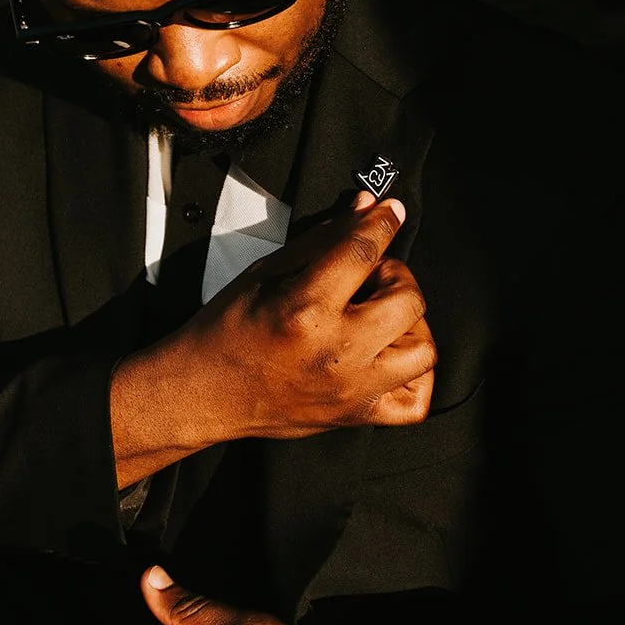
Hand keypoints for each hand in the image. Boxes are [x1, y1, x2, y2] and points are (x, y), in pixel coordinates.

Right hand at [111, 193, 436, 482]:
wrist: (202, 392)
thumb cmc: (227, 331)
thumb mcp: (267, 271)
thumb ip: (324, 239)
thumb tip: (366, 208)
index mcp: (304, 308)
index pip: (364, 251)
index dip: (384, 223)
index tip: (390, 212)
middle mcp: (333, 351)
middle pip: (408, 300)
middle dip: (396, 276)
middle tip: (371, 276)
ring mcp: (349, 389)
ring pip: (422, 350)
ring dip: (410, 325)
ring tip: (380, 317)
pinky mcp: (354, 416)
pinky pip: (415, 401)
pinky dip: (413, 375)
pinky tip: (388, 356)